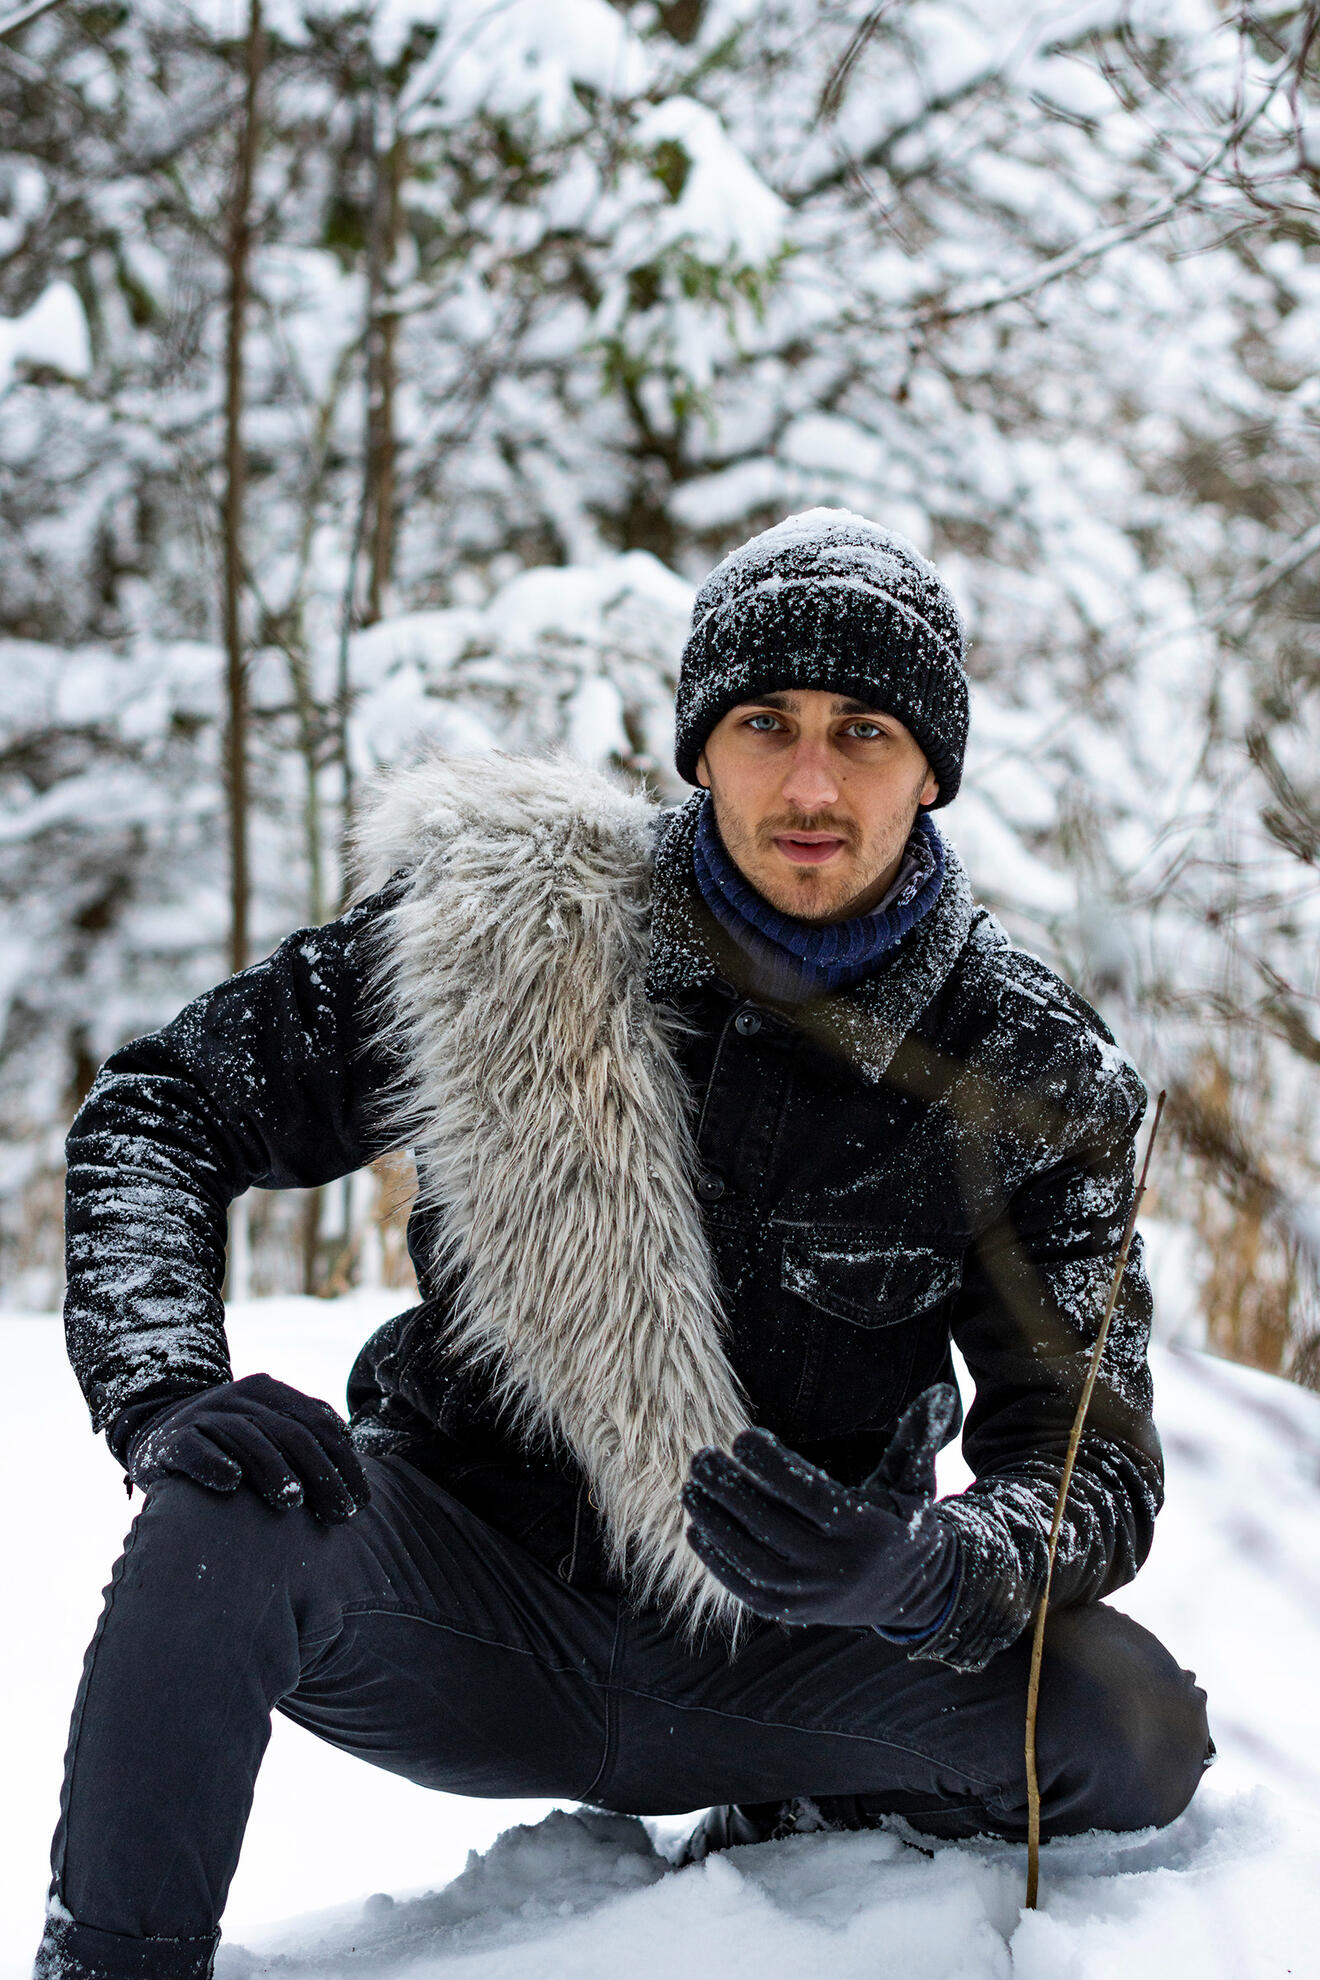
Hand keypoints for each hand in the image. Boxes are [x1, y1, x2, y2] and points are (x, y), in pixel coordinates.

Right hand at [126, 1372, 370, 1523]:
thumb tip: (352, 1462)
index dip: (344, 1463)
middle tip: (340, 1514)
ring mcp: (205, 1415)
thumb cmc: (228, 1439)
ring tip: (294, 1502)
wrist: (155, 1426)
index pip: (318, 1424)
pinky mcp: (171, 1440)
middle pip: (291, 1433)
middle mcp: (240, 1397)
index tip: (360, 1501)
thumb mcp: (266, 1425)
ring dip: (274, 1471)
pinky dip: (214, 1464)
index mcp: (269, 1392)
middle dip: (322, 1476)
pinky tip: (231, 1483)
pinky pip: (195, 1449)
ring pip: (248, 1439)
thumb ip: (304, 1432)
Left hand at [683, 1385, 959, 1635]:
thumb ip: (918, 1437)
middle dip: (729, 1488)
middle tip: (702, 1456)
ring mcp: (810, 1595)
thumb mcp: (914, 1481)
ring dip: (714, 1522)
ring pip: (750, 1559)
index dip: (770, 1465)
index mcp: (865, 1529)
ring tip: (691, 1488)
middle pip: (770, 1525)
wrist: (911, 1593)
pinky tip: (696, 1526)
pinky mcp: (791, 1611)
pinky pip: (744, 1587)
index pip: (808, 1494)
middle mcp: (836, 1567)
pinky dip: (716, 1560)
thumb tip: (942, 1391)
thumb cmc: (901, 1520)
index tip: (742, 1437)